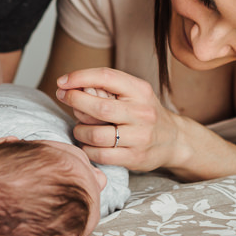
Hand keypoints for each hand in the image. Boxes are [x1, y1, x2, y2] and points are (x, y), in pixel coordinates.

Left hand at [55, 67, 183, 172]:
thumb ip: (106, 88)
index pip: (106, 76)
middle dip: (75, 101)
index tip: (62, 82)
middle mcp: (142, 113)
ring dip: (80, 130)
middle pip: (99, 107)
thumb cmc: (143, 112)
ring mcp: (140, 137)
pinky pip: (101, 155)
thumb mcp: (133, 93)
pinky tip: (88, 143)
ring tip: (79, 127)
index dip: (79, 77)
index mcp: (140, 90)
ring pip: (96, 135)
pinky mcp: (135, 158)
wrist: (174, 139)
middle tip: (63, 98)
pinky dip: (87, 148)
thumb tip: (70, 87)